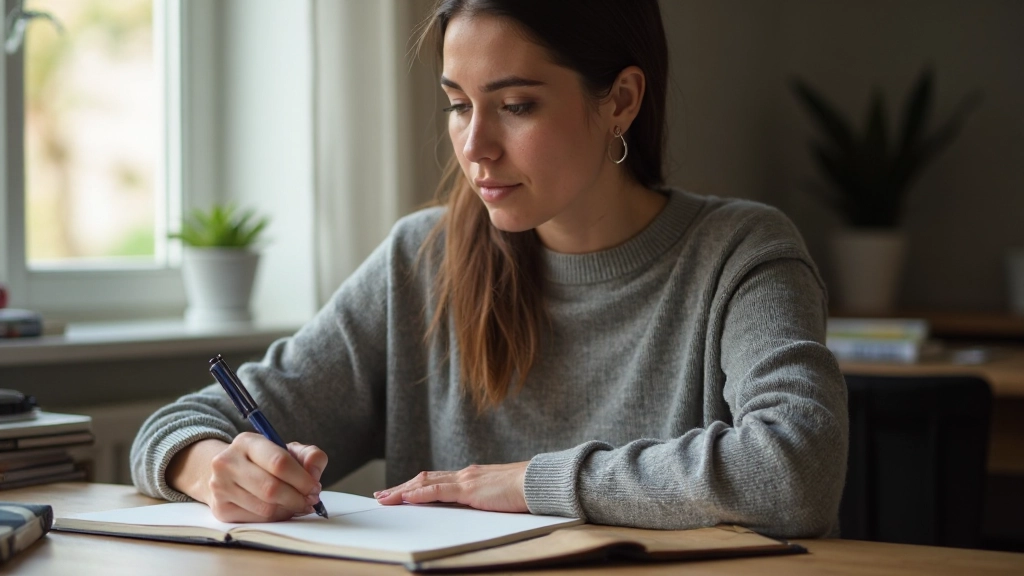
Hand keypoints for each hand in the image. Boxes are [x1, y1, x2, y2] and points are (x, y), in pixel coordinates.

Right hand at [168, 434, 327, 522]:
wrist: (229, 471)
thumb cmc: (266, 460)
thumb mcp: (289, 450)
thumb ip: (310, 456)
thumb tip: (314, 474)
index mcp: (247, 442)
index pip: (279, 462)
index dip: (302, 479)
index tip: (315, 487)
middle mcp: (228, 462)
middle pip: (271, 489)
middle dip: (297, 498)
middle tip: (310, 500)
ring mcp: (220, 487)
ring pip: (265, 508)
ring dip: (288, 509)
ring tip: (298, 504)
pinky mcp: (220, 509)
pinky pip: (257, 520)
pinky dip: (275, 517)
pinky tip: (281, 509)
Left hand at [374, 461, 528, 512]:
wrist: (538, 483)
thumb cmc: (524, 491)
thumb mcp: (498, 496)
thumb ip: (483, 498)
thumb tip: (473, 508)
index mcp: (471, 476)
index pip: (436, 479)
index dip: (415, 486)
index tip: (400, 492)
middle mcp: (464, 474)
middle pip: (424, 479)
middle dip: (401, 488)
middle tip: (382, 496)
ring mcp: (465, 480)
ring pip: (425, 483)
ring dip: (402, 491)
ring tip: (385, 498)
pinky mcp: (469, 489)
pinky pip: (438, 491)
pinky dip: (420, 494)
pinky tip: (406, 497)